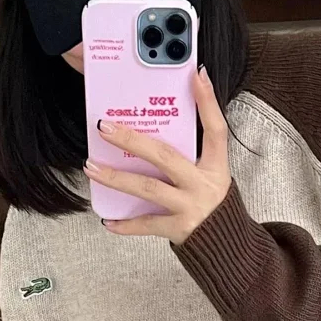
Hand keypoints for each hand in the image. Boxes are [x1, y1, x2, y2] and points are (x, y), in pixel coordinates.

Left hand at [84, 66, 230, 244]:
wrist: (229, 247)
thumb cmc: (213, 204)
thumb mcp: (211, 175)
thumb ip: (191, 154)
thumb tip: (159, 126)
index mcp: (215, 167)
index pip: (215, 130)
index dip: (208, 102)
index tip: (196, 74)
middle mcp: (203, 185)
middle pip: (165, 156)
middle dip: (132, 140)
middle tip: (104, 127)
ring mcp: (191, 207)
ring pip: (148, 188)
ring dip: (116, 178)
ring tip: (91, 167)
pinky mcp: (179, 229)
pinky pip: (146, 224)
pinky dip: (125, 224)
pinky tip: (106, 219)